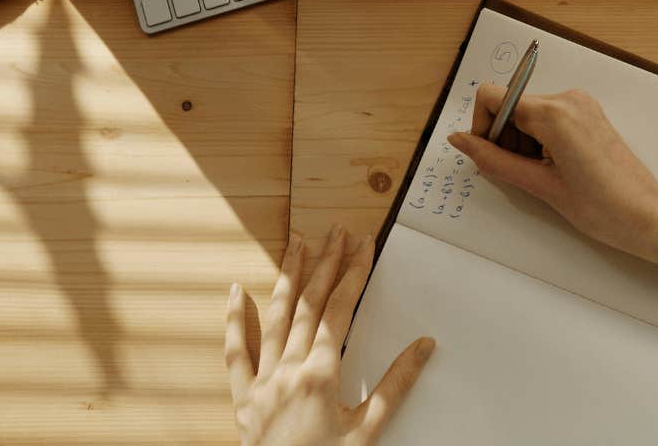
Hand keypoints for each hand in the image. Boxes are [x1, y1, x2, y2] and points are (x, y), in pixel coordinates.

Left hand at [226, 226, 434, 444]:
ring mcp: (261, 382)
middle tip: (337, 231)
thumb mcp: (369, 431)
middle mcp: (287, 371)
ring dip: (288, 277)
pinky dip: (235, 320)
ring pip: (274, 317)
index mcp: (320, 376)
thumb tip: (423, 346)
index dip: (354, 273)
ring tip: (298, 243)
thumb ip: (395, 385)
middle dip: (325, 263)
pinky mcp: (243, 398)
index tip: (363, 245)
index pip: (340, 310)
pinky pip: (235, 352)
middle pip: (309, 304)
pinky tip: (237, 291)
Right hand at [448, 85, 657, 299]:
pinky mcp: (588, 114)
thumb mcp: (539, 186)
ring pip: (527, 113)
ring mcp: (581, 104)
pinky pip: (548, 118)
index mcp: (554, 113)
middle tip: (523, 175)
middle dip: (504, 139)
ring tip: (544, 176)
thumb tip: (460, 140)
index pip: (492, 96)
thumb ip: (493, 160)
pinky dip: (540, 141)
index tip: (489, 156)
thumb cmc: (602, 207)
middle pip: (510, 105)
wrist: (648, 216)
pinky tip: (555, 169)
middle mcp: (567, 98)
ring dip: (522, 143)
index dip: (482, 126)